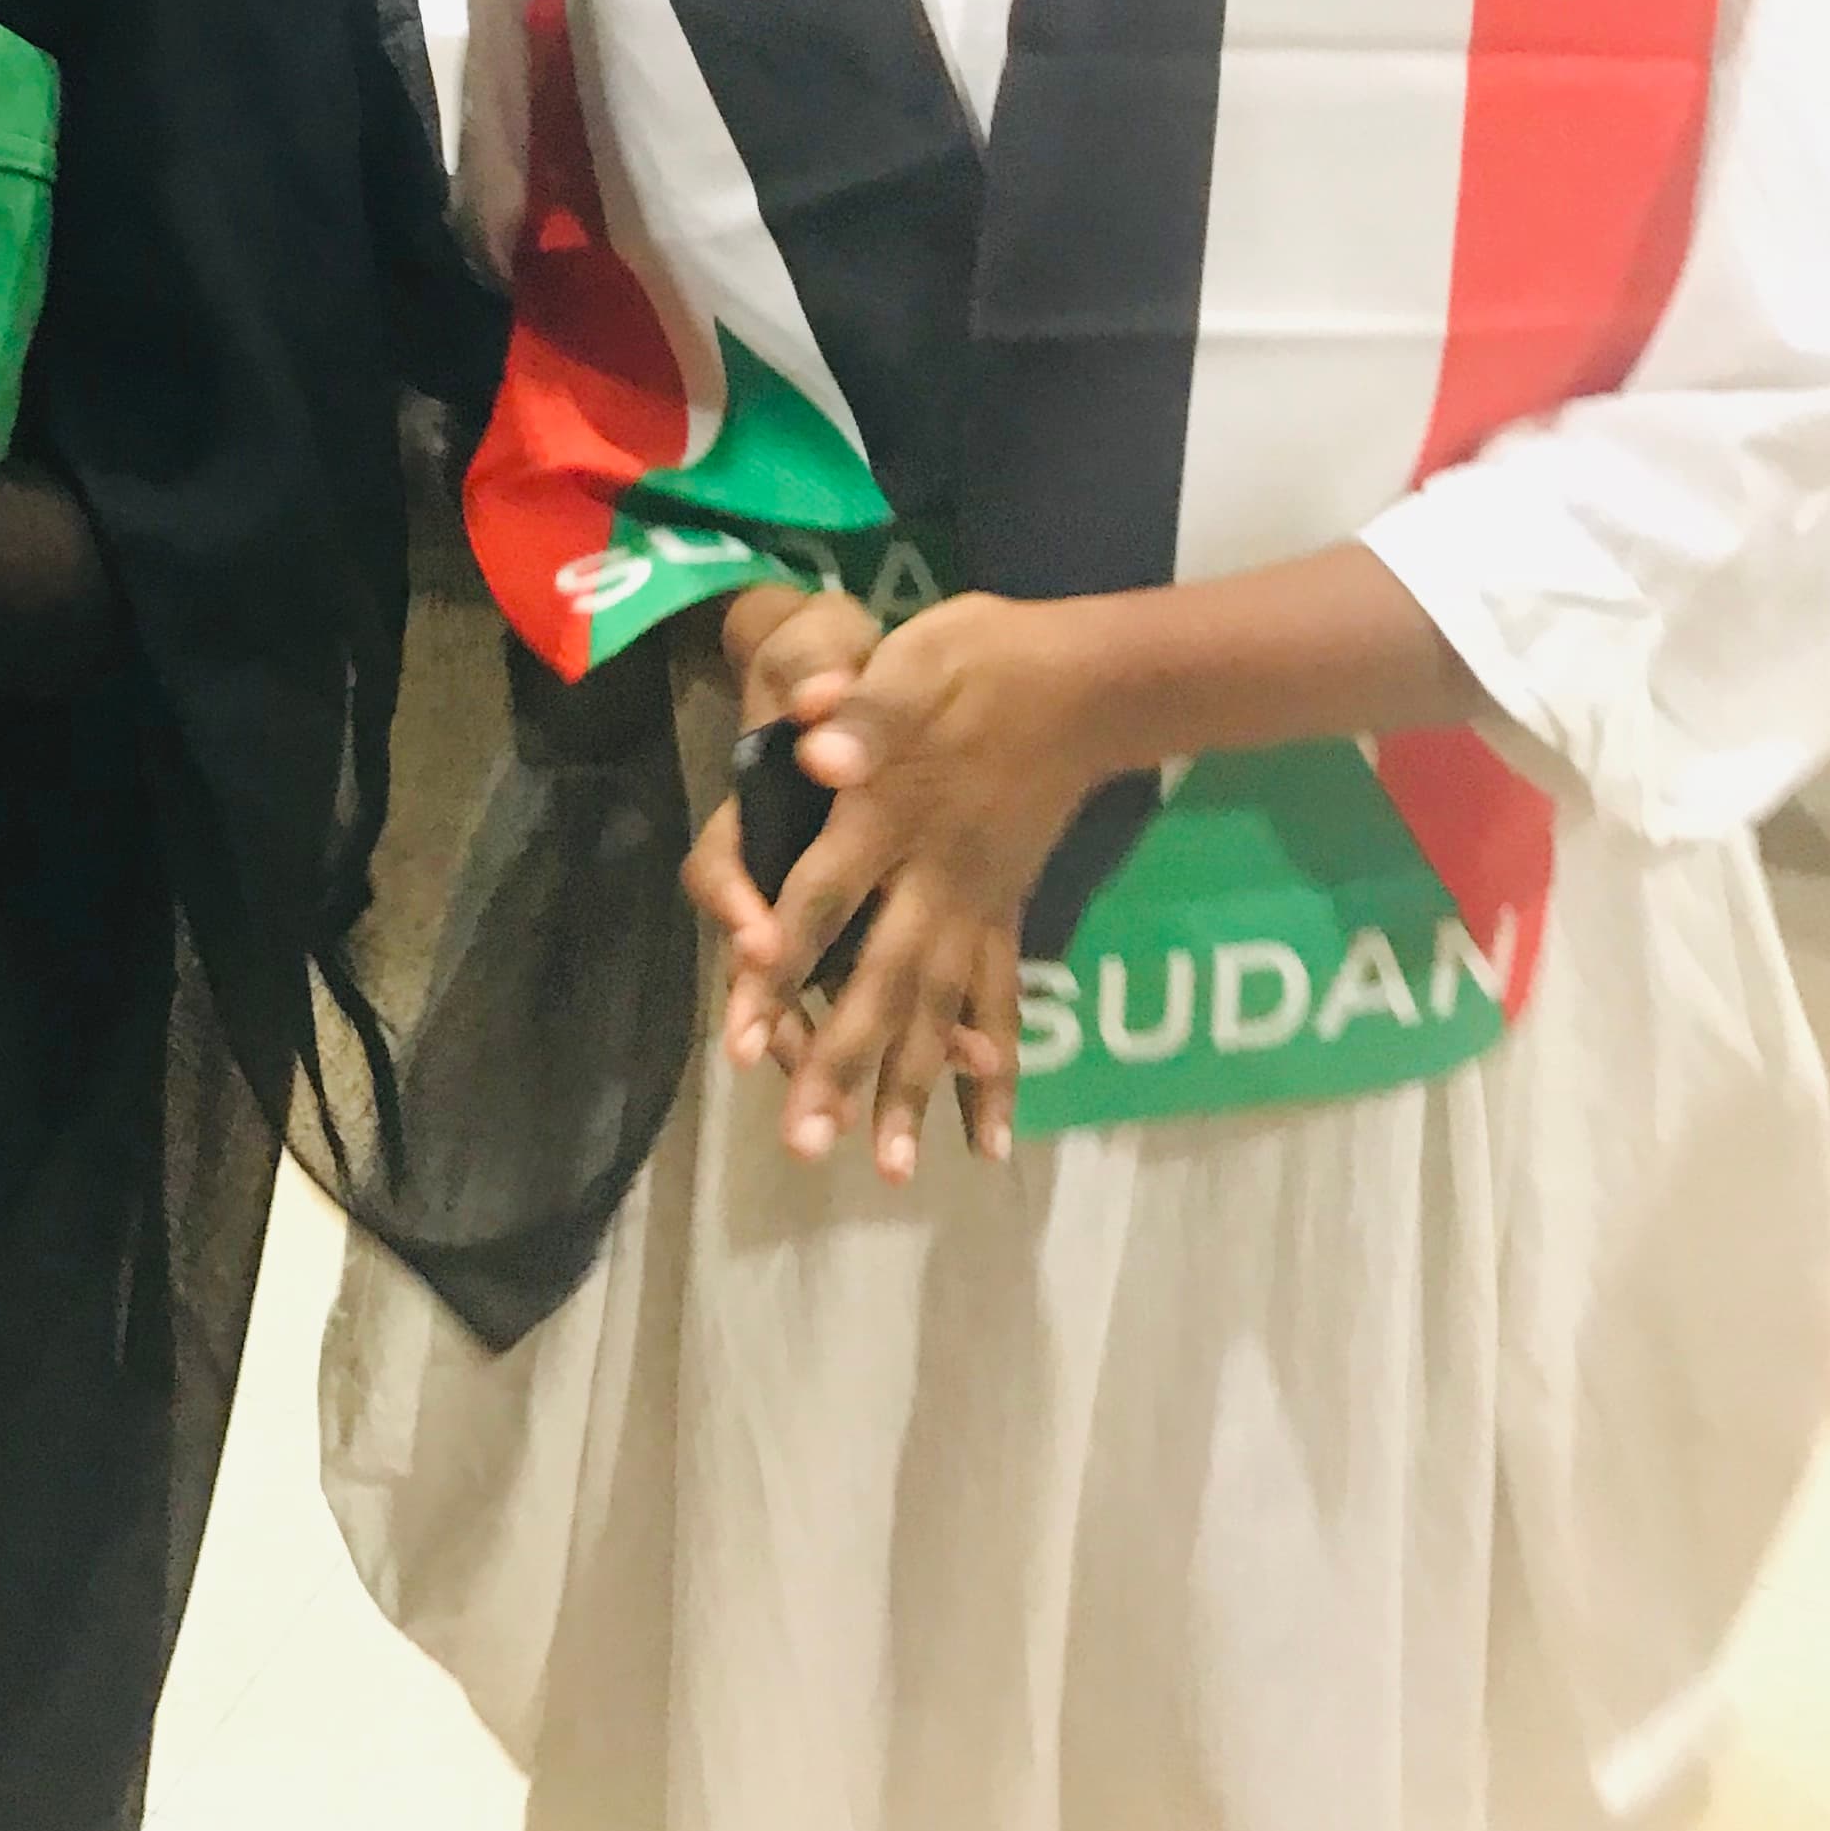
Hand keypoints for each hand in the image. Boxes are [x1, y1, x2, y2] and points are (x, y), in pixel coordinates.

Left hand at [689, 582, 1146, 1180]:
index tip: (744, 1038)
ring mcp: (975, 902)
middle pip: (881, 982)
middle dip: (842, 1065)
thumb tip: (817, 747)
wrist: (1085, 677)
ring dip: (911, 1090)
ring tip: (888, 1171)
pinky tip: (988, 1137)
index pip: (822, 898)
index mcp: (893, 814)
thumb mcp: (917, 659)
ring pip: (938, 1010)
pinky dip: (994, 1070)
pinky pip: (999, 1001)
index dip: (780, 963)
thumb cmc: (984, 660)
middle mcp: (934, 876)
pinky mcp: (1004, 910)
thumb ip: (869, 708)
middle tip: (806, 1147)